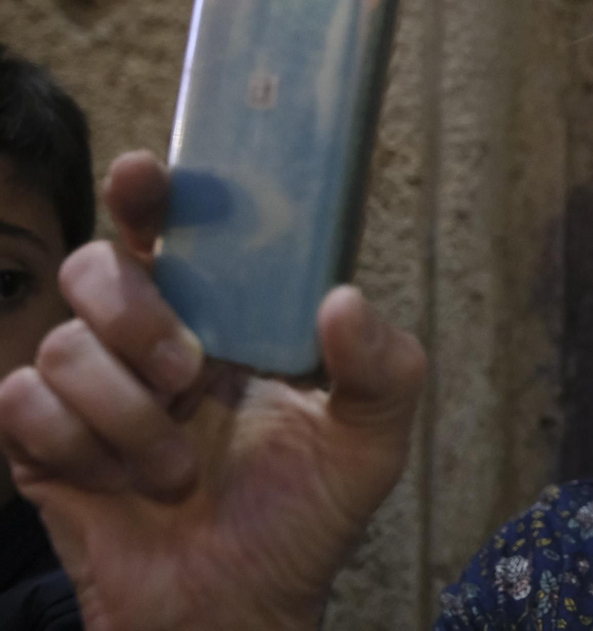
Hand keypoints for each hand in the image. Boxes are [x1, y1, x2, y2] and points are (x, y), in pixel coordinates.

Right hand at [0, 151, 427, 630]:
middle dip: (137, 316)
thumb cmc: (302, 519)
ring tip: (177, 469)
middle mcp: (149, 341)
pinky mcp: (39, 443)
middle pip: (96, 268)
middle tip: (190, 373)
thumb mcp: (369, 442)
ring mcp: (89, 391)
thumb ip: (383, 368)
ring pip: (61, 346)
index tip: (145, 178)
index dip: (149, 191)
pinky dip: (76, 445)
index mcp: (223, 319)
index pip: (173, 230)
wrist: (236, 611)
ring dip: (128, 417)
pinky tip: (120, 484)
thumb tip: (342, 299)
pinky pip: (20, 404)